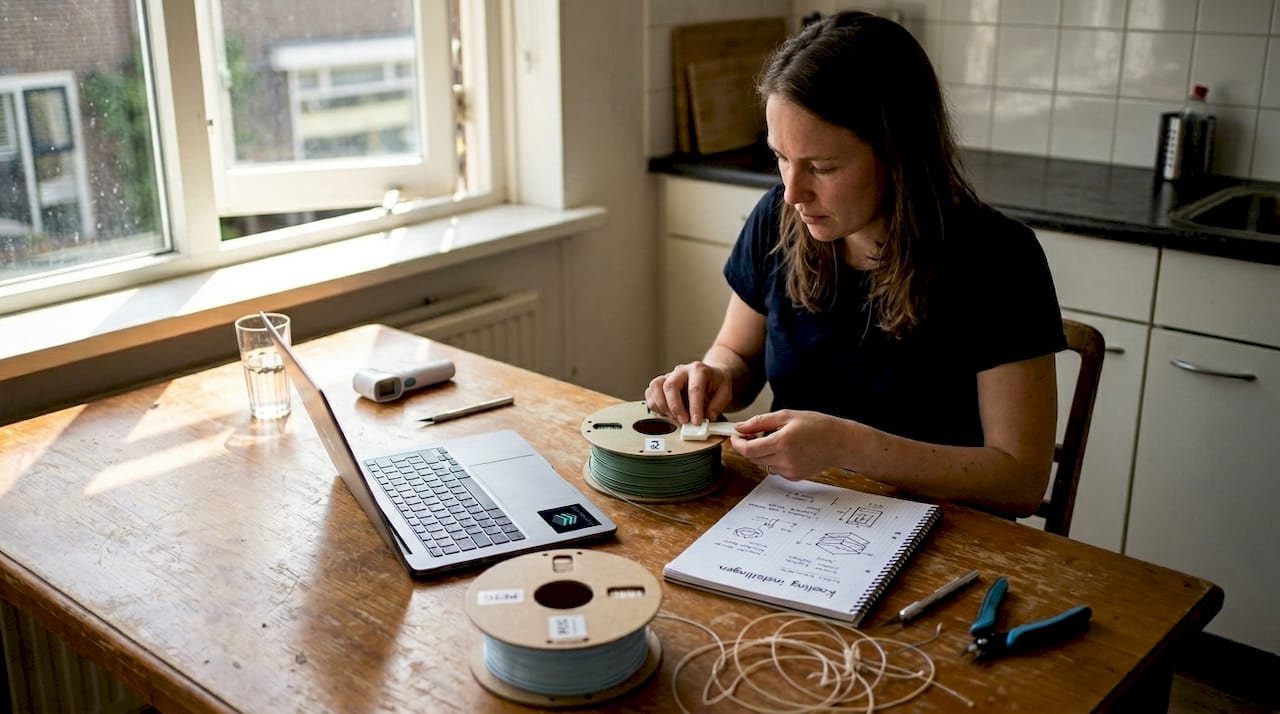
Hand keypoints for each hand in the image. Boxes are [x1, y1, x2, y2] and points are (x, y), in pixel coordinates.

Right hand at [645, 361, 734, 424]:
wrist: (710, 376)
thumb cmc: (716, 384)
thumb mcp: (725, 393)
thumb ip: (717, 406)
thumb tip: (707, 418)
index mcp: (699, 370)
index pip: (694, 389)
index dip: (694, 408)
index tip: (696, 422)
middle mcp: (681, 371)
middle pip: (670, 386)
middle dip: (676, 407)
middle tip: (684, 421)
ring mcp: (669, 376)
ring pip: (656, 387)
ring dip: (663, 407)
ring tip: (675, 418)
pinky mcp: (661, 383)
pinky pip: (650, 392)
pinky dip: (655, 405)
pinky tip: (666, 412)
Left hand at [729, 410, 853, 480]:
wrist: (840, 442)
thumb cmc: (817, 425)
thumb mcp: (787, 416)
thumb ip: (760, 422)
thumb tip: (740, 427)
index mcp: (781, 442)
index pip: (748, 450)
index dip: (737, 443)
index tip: (735, 436)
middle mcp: (784, 459)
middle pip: (753, 458)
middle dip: (748, 446)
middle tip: (752, 434)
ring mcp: (790, 471)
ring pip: (763, 464)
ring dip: (761, 453)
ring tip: (775, 439)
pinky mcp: (794, 477)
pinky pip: (775, 469)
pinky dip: (774, 460)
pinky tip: (787, 450)